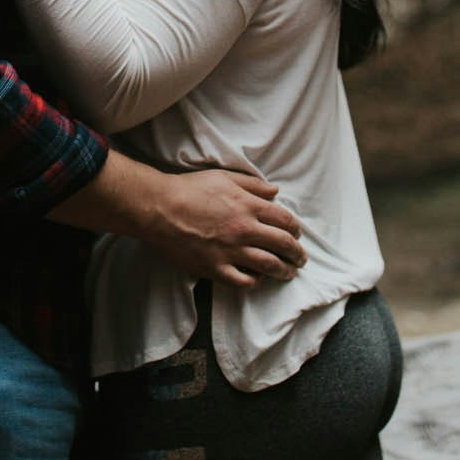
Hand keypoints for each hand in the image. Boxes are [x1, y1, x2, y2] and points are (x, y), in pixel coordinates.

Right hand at [145, 168, 305, 288]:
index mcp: (248, 205)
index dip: (295, 228)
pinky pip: (243, 282)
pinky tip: (257, 280)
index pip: (284, 220)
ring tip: (288, 273)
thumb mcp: (223, 177)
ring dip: (284, 271)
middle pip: (282, 245)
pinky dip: (255, 283)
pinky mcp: (215, 268)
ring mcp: (231, 251)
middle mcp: (244, 230)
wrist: (159, 208)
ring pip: (269, 266)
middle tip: (300, 259)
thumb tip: (275, 191)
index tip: (297, 234)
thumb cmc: (189, 188)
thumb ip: (252, 185)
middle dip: (296, 253)